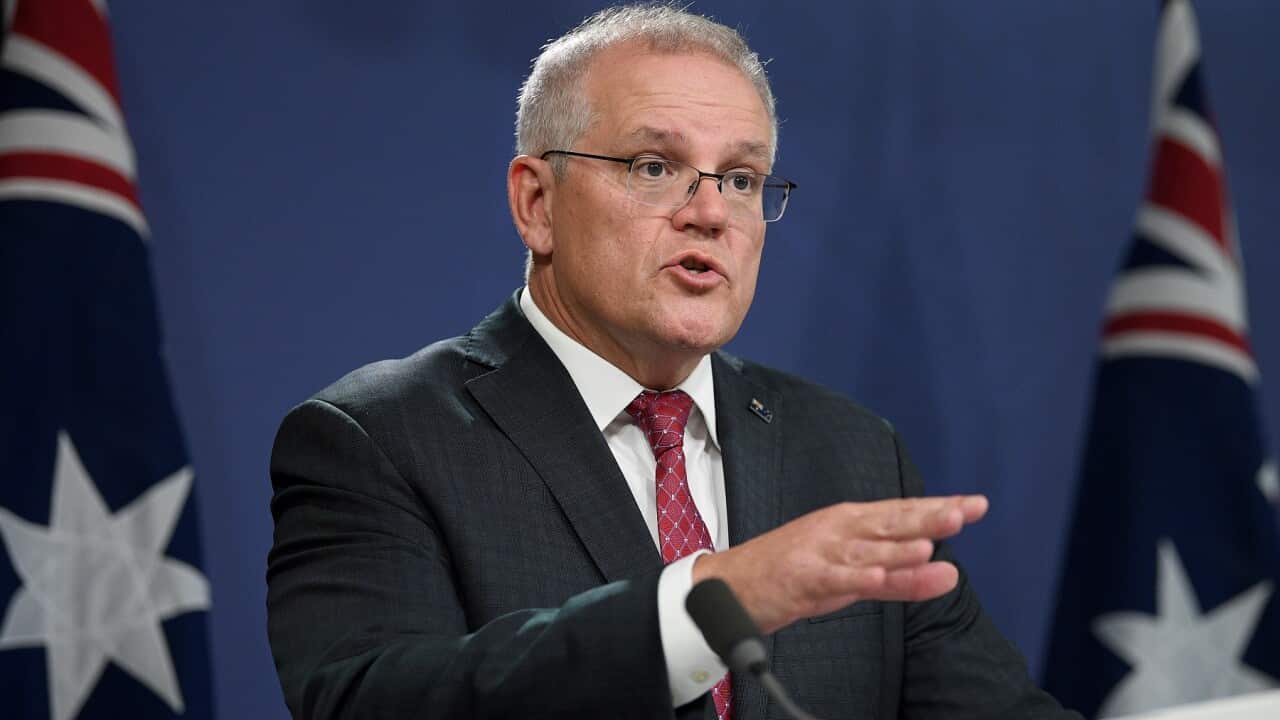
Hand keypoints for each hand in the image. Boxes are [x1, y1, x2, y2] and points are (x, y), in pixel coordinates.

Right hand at [691, 495, 988, 633]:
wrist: (730, 586)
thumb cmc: (789, 576)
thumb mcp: (850, 576)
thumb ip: (897, 577)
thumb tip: (944, 571)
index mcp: (849, 523)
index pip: (901, 512)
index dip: (938, 507)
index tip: (975, 504)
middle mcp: (838, 530)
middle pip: (889, 522)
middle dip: (928, 517)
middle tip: (964, 510)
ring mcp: (820, 552)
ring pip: (867, 550)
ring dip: (898, 547)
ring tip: (931, 544)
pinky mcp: (803, 577)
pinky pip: (835, 578)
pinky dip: (858, 577)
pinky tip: (880, 578)